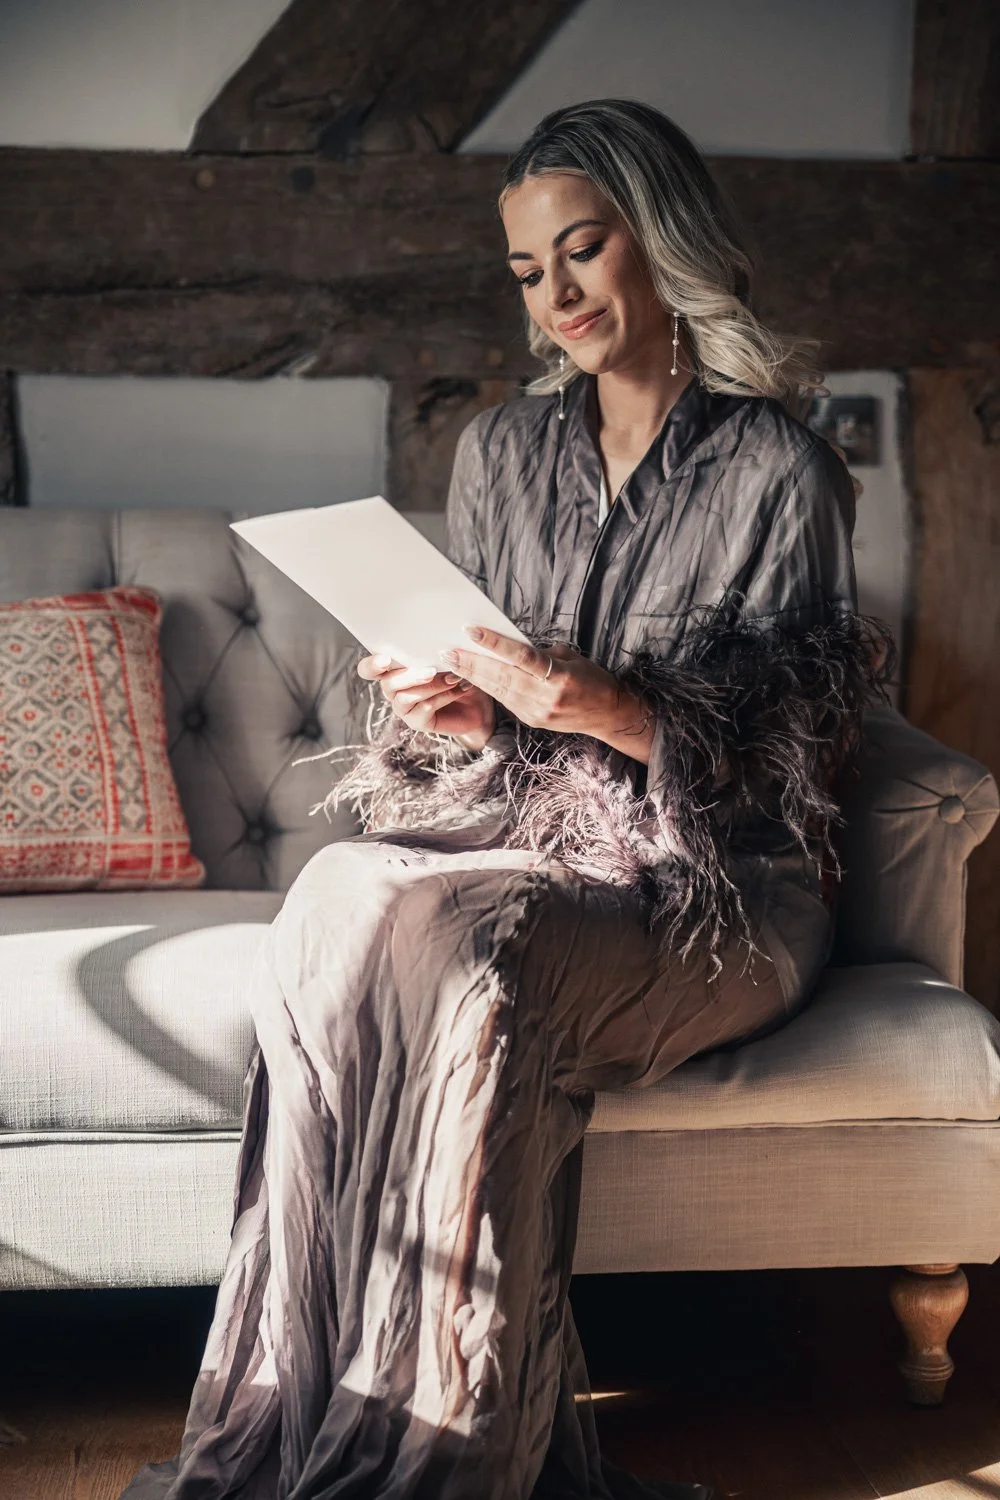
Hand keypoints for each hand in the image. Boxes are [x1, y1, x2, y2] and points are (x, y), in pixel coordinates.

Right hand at [356, 653, 496, 748]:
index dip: (371, 665)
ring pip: (406, 697)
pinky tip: (460, 689)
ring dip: (430, 686)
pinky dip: (443, 697)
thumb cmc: (457, 673)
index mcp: (392, 670)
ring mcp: (404, 708)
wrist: (477, 702)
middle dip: (409, 675)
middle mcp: (393, 690)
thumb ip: (433, 650)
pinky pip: (425, 708)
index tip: (386, 659)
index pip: (368, 669)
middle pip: (388, 683)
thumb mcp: (445, 657)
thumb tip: (436, 644)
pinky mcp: (418, 722)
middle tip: (432, 670)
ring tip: (453, 678)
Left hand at [440, 627, 653, 762]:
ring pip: (499, 691)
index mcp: (559, 677)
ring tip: (452, 663)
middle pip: (503, 677)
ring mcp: (537, 712)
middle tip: (447, 651)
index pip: (521, 657)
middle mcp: (546, 697)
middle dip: (473, 664)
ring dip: (473, 676)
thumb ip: (540, 653)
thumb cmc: (592, 678)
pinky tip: (471, 677)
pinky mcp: (532, 721)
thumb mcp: (570, 658)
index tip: (471, 631)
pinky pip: (505, 700)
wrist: (607, 713)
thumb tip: (509, 646)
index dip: (494, 644)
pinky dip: (488, 688)